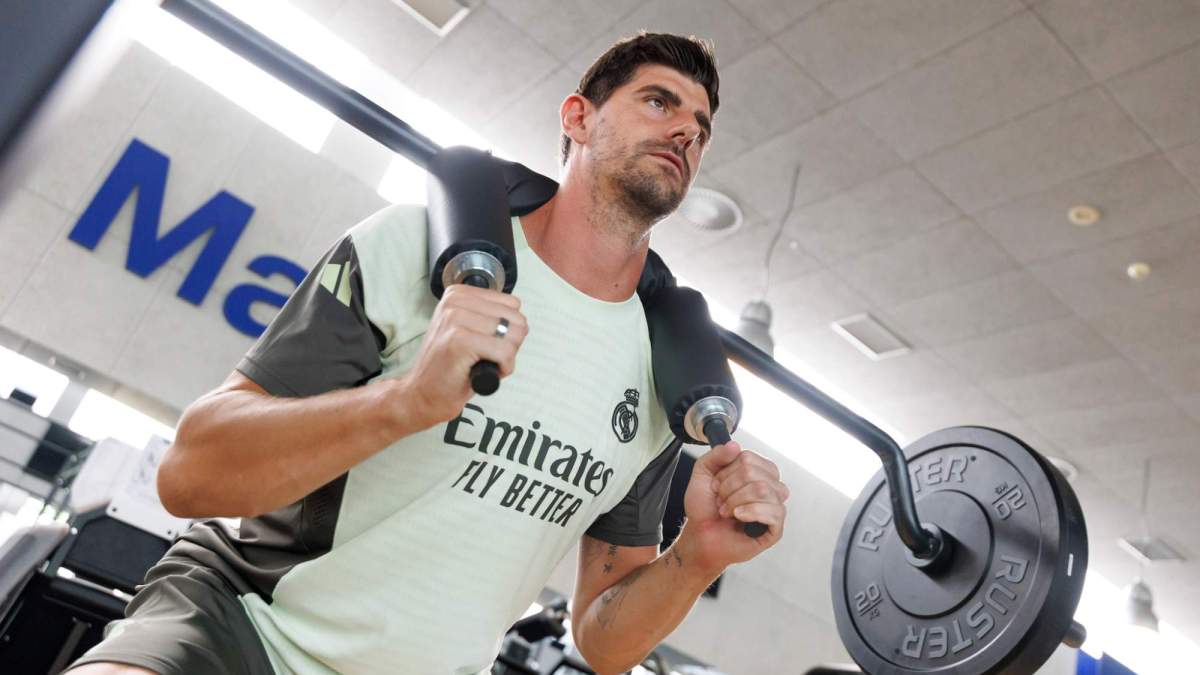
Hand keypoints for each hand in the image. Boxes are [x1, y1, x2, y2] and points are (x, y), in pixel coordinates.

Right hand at [397, 284, 527, 426]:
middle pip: (515, 319)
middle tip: (487, 357)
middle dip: (510, 344)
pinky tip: (485, 372)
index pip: (512, 304)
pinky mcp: (459, 340)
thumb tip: (522, 322)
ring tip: (483, 363)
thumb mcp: (469, 331)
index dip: (507, 330)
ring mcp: (455, 318)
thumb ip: (492, 319)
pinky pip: (504, 352)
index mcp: (458, 294)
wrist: (422, 393)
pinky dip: (503, 368)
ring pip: (512, 335)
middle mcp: (455, 301)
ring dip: (506, 357)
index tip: (486, 343)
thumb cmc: (450, 367)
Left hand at [679, 441, 787, 573]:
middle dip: (729, 488)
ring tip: (727, 511)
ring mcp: (774, 506)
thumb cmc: (705, 508)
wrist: (700, 537)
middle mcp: (769, 487)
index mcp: (756, 472)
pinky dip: (751, 512)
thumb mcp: (703, 474)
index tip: (716, 485)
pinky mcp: (776, 527)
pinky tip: (739, 517)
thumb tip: (735, 445)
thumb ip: (716, 456)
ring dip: (736, 501)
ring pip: (763, 490)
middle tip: (720, 500)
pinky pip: (774, 511)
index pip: (748, 458)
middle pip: (755, 473)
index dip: (727, 472)